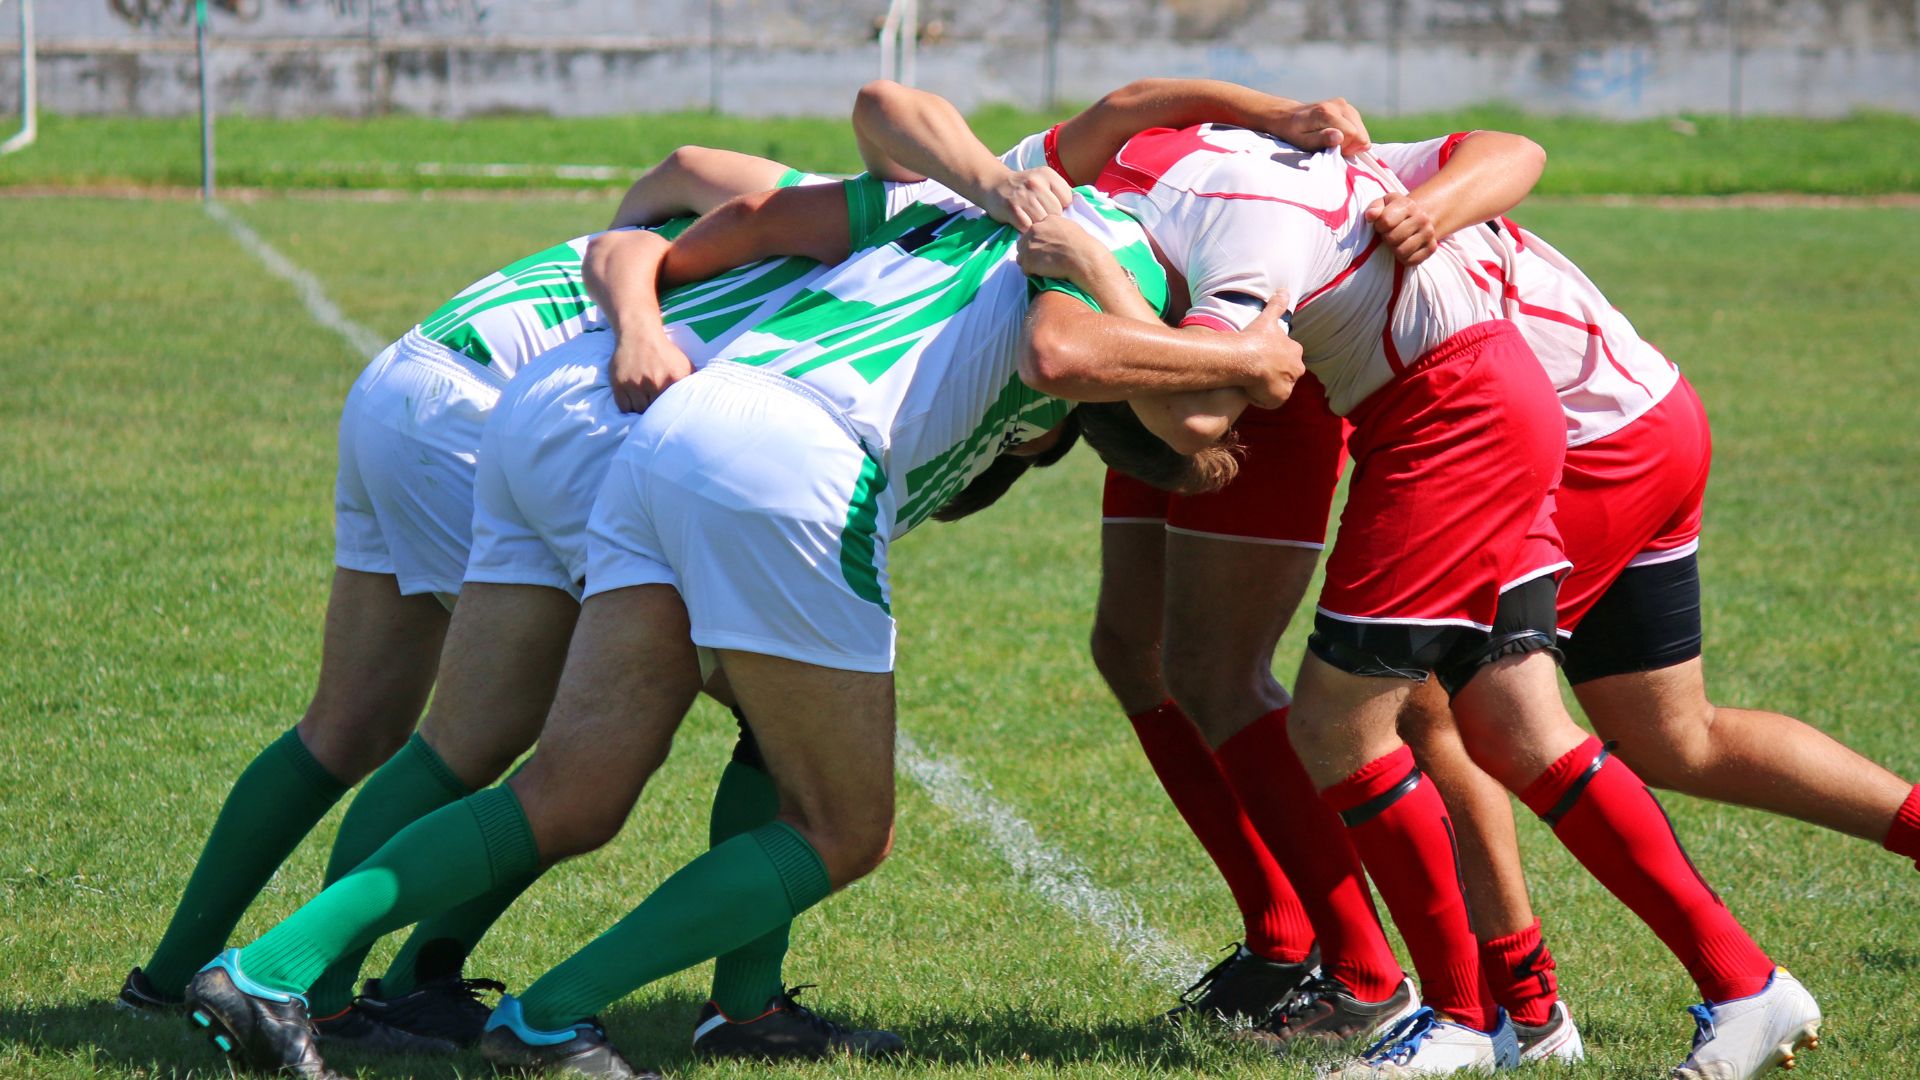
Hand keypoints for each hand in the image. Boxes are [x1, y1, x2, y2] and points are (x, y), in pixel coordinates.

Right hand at [609, 331, 693, 412]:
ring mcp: (636, 384)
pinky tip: (633, 402)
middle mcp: (655, 383)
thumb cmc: (664, 352)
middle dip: (656, 411)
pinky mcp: (620, 384)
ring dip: (642, 410)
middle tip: (655, 409)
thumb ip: (693, 382)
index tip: (669, 413)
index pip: (674, 407)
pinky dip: (628, 408)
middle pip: (656, 411)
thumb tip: (700, 400)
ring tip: (644, 404)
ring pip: (640, 410)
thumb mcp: (685, 364)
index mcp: (674, 378)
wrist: (639, 334)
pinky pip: (624, 407)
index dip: (671, 412)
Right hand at [982, 166, 1075, 230]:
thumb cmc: (1024, 187)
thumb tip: (1078, 209)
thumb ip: (1059, 191)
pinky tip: (1023, 224)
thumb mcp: (1043, 180)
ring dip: (1038, 225)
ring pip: (1043, 220)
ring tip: (1032, 220)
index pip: (1067, 199)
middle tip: (1040, 216)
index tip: (1051, 207)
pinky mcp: (1011, 208)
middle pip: (1056, 212)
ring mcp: (1023, 195)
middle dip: (1050, 218)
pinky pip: (1027, 227)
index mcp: (1047, 174)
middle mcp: (1036, 182)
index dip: (1061, 207)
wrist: (995, 185)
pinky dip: (1026, 230)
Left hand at [1016, 212, 1110, 283]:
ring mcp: (1030, 245)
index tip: (1047, 250)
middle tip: (1043, 261)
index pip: (1034, 231)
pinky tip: (1043, 274)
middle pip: (1024, 242)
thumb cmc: (1082, 246)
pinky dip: (1032, 273)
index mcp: (1046, 220)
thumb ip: (1058, 228)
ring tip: (1043, 269)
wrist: (1083, 259)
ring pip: (1022, 256)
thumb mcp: (1071, 228)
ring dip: (1030, 263)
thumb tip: (1055, 234)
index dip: (1039, 242)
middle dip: (1031, 252)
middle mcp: (1035, 229)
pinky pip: (1024, 269)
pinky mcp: (1028, 260)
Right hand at [1237, 292, 1303, 408]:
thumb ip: (1277, 305)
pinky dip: (1260, 398)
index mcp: (1295, 352)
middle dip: (1274, 373)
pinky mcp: (1278, 399)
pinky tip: (1249, 391)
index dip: (1275, 357)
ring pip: (1277, 387)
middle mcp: (1296, 369)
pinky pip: (1268, 401)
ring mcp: (1288, 386)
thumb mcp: (1268, 318)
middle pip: (1286, 373)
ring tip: (1250, 381)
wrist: (1247, 359)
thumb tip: (1284, 289)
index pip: (1288, 356)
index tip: (1262, 356)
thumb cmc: (1256, 338)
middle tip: (1255, 370)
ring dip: (1266, 386)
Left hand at [1270, 97, 1370, 155]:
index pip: (1352, 134)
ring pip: (1361, 130)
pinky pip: (1359, 126)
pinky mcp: (1347, 107)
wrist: (1288, 116)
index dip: (1345, 147)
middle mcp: (1339, 105)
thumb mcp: (1303, 141)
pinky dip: (1351, 134)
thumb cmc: (1294, 133)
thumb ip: (1321, 139)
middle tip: (1332, 146)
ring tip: (1333, 140)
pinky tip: (1337, 135)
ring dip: (1351, 140)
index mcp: (1327, 113)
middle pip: (1360, 133)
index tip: (1331, 150)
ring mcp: (1345, 104)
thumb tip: (1340, 137)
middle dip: (1350, 145)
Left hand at [1365, 192, 1437, 264]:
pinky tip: (1404, 248)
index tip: (1381, 225)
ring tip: (1396, 241)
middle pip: (1392, 238)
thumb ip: (1374, 208)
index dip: (1378, 226)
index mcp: (1408, 205)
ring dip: (1394, 249)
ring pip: (1401, 251)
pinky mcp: (1432, 248)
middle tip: (1389, 234)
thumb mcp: (1384, 204)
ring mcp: (1428, 233)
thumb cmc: (1395, 212)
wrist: (1418, 218)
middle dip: (1386, 238)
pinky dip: (1403, 258)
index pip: (1385, 221)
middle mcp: (1422, 218)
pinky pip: (1410, 261)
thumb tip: (1370, 215)